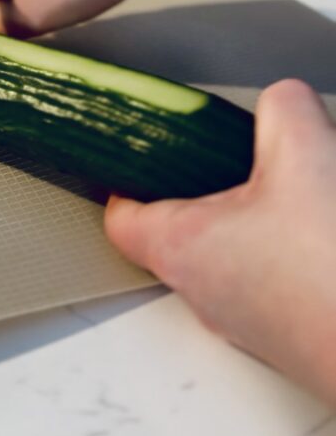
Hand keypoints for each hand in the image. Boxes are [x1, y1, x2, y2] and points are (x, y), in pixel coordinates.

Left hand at [105, 79, 335, 406]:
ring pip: (228, 255)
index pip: (121, 217)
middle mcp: (205, 294)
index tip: (139, 153)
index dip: (126, 177)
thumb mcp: (306, 151)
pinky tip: (318, 227)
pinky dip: (285, 249)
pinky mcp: (287, 334)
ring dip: (251, 217)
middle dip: (202, 185)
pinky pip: (269, 279)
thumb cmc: (333, 271)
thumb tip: (280, 101)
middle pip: (177, 229)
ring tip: (288, 189)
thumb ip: (282, 108)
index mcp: (184, 248)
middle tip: (228, 156)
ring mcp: (247, 322)